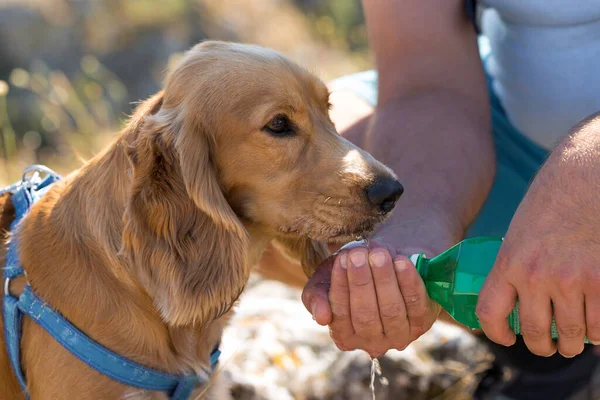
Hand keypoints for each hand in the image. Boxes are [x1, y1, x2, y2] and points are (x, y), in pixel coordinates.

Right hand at [302, 240, 440, 357]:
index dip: (340, 288)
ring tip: (378, 254)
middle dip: (361, 282)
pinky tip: (401, 261)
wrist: (384, 260)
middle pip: (366, 316)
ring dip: (384, 280)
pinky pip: (416, 304)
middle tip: (358, 255)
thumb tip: (321, 316)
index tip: (341, 260)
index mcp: (345, 336)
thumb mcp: (326, 280)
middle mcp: (372, 342)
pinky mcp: (423, 322)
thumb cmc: (350, 273)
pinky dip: (409, 282)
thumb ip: (316, 296)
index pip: (340, 316)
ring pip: (391, 311)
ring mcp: (400, 335)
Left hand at [476, 117, 599, 357]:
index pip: (490, 312)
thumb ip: (518, 266)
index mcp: (509, 261)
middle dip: (543, 346)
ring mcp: (573, 280)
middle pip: (536, 332)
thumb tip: (518, 301)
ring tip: (576, 339)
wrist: (588, 173)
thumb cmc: (554, 198)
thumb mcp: (521, 231)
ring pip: (573, 334)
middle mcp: (537, 276)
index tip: (506, 337)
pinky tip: (598, 328)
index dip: (496, 333)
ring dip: (575, 342)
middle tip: (550, 345)